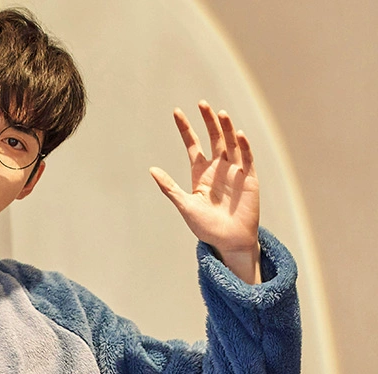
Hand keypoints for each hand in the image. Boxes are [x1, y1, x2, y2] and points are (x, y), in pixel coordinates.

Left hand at [150, 102, 260, 282]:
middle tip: (202, 104)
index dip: (185, 129)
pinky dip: (243, 145)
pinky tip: (238, 134)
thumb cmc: (206, 228)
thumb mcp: (185, 206)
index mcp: (201, 174)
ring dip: (226, 128)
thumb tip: (152, 170)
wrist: (229, 242)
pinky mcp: (249, 177)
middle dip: (208, 121)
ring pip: (230, 143)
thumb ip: (169, 188)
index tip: (176, 112)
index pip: (193, 145)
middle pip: (213, 138)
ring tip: (220, 113)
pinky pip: (247, 157)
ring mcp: (234, 171)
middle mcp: (218, 168)